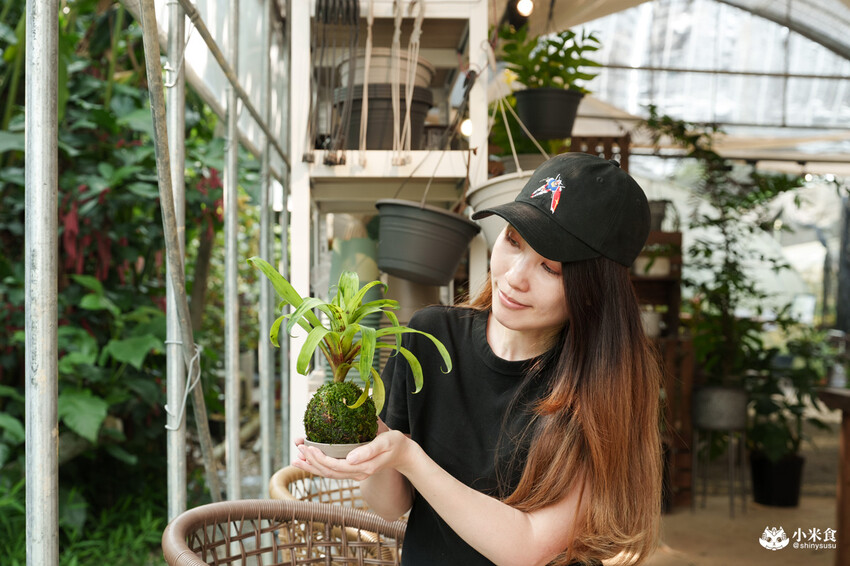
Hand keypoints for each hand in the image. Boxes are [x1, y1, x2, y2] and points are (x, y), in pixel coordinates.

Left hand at [293, 419, 415, 480]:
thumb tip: (349, 458)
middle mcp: (357, 473)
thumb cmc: (395, 444)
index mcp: (363, 467)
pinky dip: (319, 466)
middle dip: (312, 462)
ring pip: (329, 474)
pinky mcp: (353, 470)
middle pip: (329, 472)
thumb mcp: (384, 442)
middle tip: (299, 448)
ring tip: (296, 458)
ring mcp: (355, 473)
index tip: (309, 447)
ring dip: (312, 466)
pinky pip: (333, 471)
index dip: (321, 459)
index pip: (336, 466)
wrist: (403, 453)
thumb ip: (368, 450)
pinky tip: (309, 460)